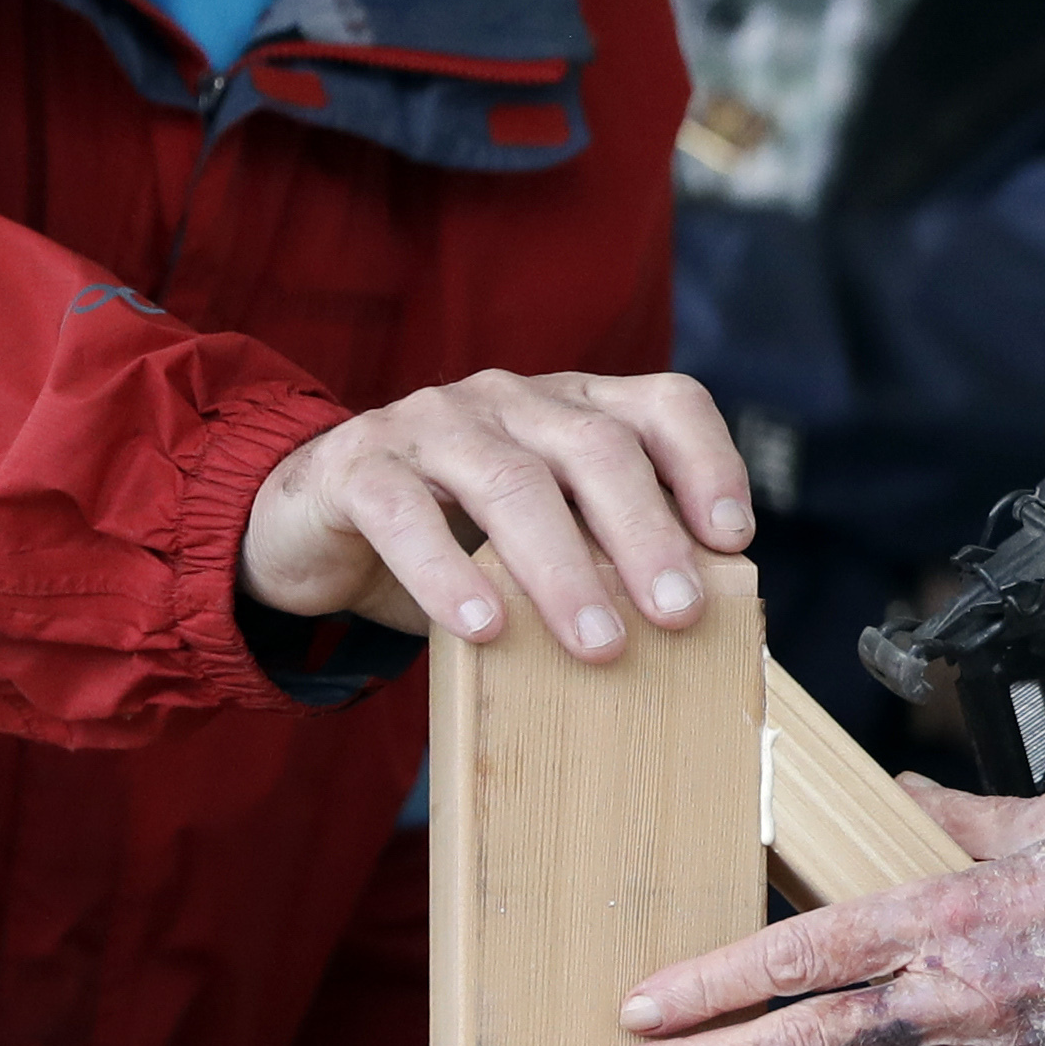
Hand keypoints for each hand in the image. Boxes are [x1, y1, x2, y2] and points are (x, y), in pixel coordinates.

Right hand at [239, 369, 752, 659]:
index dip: (707, 463)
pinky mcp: (358, 465)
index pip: (662, 404)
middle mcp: (511, 400)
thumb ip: (603, 558)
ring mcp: (432, 424)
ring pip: (510, 481)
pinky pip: (406, 513)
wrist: (311, 525)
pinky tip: (484, 629)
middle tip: (680, 614)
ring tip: (598, 646)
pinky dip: (449, 573)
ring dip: (563, 568)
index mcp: (571, 408)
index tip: (733, 540)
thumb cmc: (454, 542)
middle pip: (597, 447)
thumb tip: (695, 631)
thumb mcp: (541, 541)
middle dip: (646, 533)